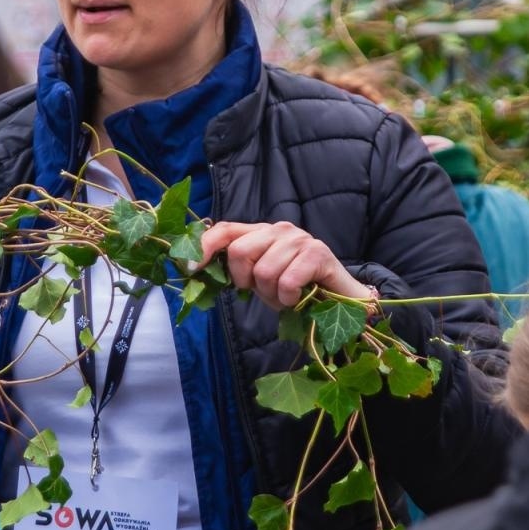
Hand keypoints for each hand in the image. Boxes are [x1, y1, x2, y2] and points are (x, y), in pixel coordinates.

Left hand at [199, 221, 373, 310]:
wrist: (340, 300)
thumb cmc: (295, 290)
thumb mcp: (259, 280)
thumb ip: (236, 271)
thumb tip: (197, 272)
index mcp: (261, 232)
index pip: (224, 229)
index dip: (203, 247)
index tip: (189, 270)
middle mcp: (278, 229)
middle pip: (239, 252)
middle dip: (247, 281)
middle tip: (266, 291)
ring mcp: (299, 238)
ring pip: (264, 272)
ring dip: (273, 295)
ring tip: (288, 295)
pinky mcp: (318, 253)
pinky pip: (287, 282)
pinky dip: (290, 299)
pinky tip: (300, 298)